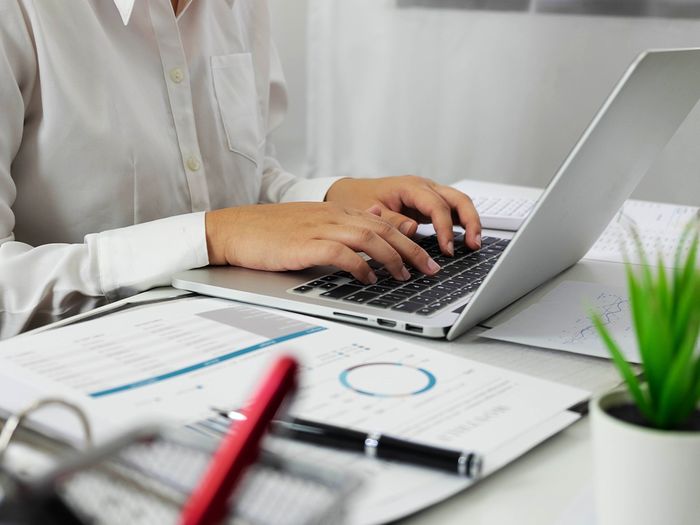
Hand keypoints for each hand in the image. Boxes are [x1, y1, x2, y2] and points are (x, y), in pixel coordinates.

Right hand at [205, 202, 441, 283]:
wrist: (236, 229)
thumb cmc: (272, 231)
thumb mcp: (313, 224)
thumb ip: (342, 227)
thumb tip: (372, 231)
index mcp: (337, 213)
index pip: (383, 224)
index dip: (409, 240)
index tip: (426, 258)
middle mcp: (333, 217)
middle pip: (383, 230)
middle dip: (412, 250)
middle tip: (430, 270)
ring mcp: (319, 228)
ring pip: (368, 238)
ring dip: (392, 258)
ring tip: (404, 275)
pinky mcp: (304, 244)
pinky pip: (340, 253)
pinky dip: (359, 266)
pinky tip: (368, 278)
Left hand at [325, 176, 481, 254]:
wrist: (349, 193)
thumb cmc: (357, 199)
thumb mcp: (368, 211)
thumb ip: (390, 220)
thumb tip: (413, 229)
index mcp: (409, 186)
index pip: (437, 205)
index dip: (445, 228)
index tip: (447, 249)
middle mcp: (423, 187)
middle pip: (457, 199)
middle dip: (470, 221)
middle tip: (473, 243)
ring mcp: (427, 195)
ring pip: (458, 203)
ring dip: (470, 222)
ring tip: (474, 244)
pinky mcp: (427, 204)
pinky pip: (451, 210)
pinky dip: (461, 223)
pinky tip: (465, 240)